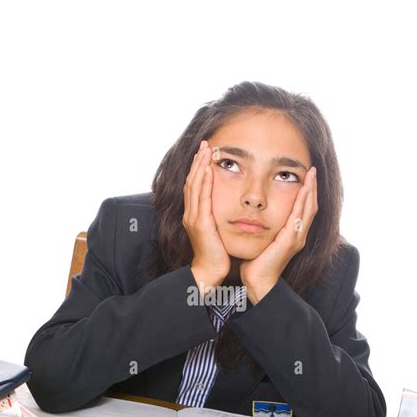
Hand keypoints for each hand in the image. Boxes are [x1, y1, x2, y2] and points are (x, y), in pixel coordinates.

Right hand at [183, 140, 230, 290]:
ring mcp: (194, 218)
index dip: (198, 168)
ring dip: (200, 167)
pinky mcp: (200, 224)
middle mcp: (191, 214)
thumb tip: (224, 206)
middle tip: (204, 144)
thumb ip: (216, 217)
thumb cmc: (215, 254)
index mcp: (194, 215)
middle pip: (192, 181)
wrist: (209, 271)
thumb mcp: (215, 231)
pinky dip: (204, 183)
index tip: (204, 153)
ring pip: (194, 186)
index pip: (194, 186)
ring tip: (205, 151)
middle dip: (197, 161)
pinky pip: (202, 199)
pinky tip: (207, 171)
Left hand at [240, 166, 317, 303]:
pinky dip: (303, 201)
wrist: (258, 281)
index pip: (303, 209)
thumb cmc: (256, 263)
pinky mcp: (291, 240)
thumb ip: (264, 228)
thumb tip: (254, 214)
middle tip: (312, 170)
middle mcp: (299, 235)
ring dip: (311, 190)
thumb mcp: (262, 240)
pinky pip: (300, 216)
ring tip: (311, 174)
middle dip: (312, 187)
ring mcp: (297, 238)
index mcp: (292, 234)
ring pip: (309, 209)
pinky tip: (304, 188)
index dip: (306, 192)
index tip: (305, 176)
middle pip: (311, 206)